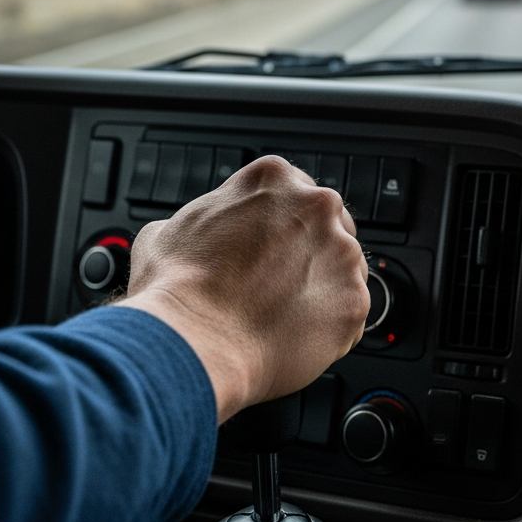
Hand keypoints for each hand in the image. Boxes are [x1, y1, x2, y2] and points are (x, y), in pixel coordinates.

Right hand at [121, 156, 367, 422]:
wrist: (193, 342)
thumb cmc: (177, 290)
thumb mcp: (166, 229)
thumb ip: (203, 217)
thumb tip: (203, 230)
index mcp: (274, 179)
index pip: (295, 193)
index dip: (281, 225)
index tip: (271, 247)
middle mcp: (316, 207)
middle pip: (328, 226)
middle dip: (308, 253)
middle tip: (276, 284)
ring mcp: (342, 253)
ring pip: (343, 270)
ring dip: (320, 289)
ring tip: (279, 315)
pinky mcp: (355, 301)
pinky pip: (350, 313)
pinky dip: (329, 328)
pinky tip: (293, 336)